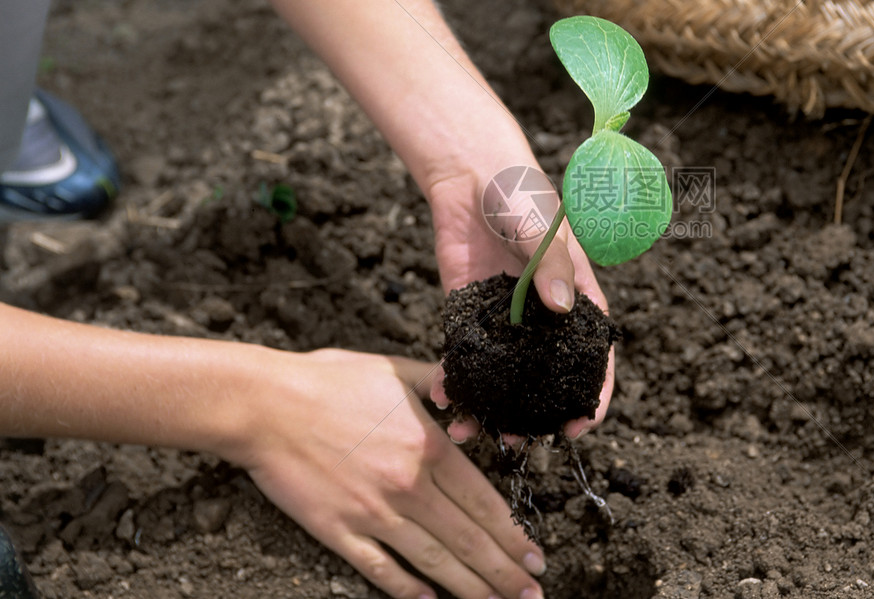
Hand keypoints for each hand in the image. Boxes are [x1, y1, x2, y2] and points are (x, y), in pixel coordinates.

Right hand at [230, 348, 546, 598]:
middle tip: (532, 594)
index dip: (514, 534)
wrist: (264, 404)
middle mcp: (409, 486)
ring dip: (470, 588)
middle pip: (468, 539)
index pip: (485, 502)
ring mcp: (374, 513)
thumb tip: (468, 387)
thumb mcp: (396, 370)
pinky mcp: (338, 530)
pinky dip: (407, 590)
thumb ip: (440, 382)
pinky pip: (380, 568)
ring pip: (434, 561)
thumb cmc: (330, 381)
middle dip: (504, 572)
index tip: (536, 555)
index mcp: (429, 446)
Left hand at [424, 164, 613, 441]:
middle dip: (534, 417)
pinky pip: (464, 356)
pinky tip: (443, 396)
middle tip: (518, 443)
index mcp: (576, 299)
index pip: (594, 357)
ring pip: (502, 377)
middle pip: (546, 379)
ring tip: (472, 433)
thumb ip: (552, 266)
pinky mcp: (468, 314)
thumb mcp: (544, 227)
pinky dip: (454, 379)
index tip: (578, 429)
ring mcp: (505, 319)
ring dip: (489, 408)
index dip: (592, 396)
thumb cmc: (522, 193)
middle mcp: (543, 318)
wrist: (470, 174)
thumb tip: (560, 307)